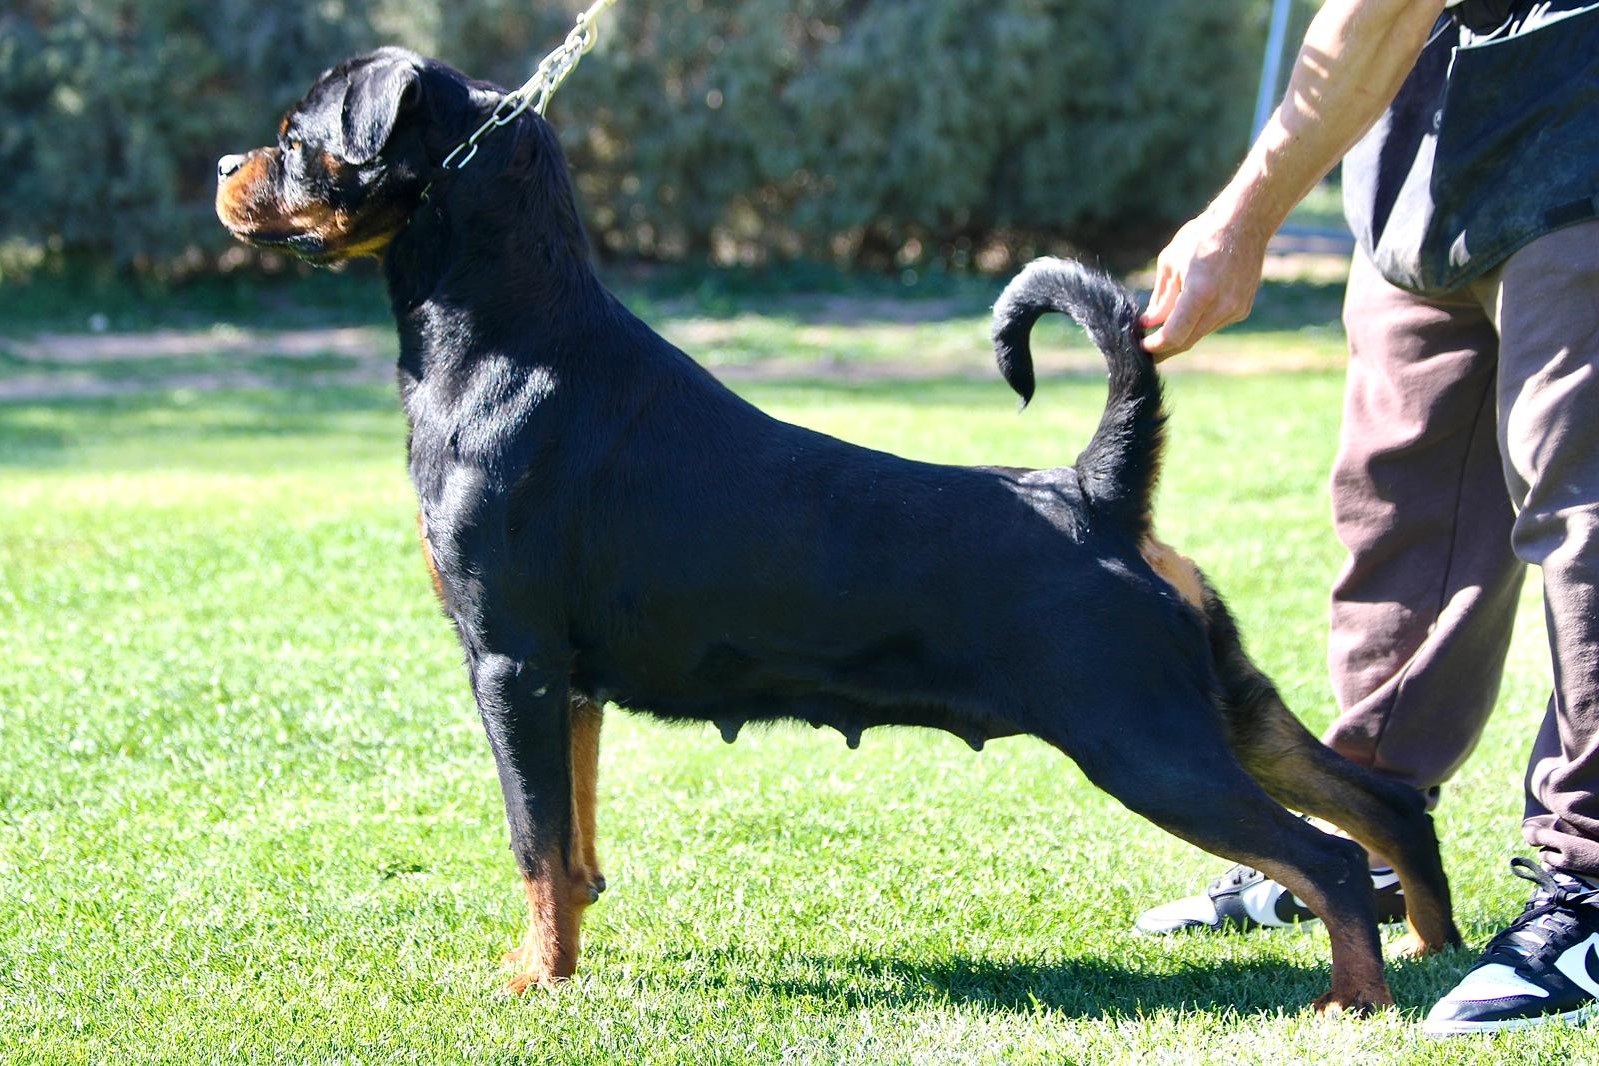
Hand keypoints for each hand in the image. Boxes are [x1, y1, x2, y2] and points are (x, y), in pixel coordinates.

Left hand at [1140, 212, 1270, 358]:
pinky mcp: (1242, 309)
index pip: (1174, 335)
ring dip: (1182, 334)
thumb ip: (1160, 299)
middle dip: (1165, 349)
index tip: (1142, 344)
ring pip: (1200, 333)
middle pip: (1187, 341)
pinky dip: (1198, 323)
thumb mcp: (1171, 263)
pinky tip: (1190, 311)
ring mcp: (1235, 309)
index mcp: (1200, 292)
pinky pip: (1214, 324)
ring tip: (1163, 329)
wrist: (1244, 224)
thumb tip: (1149, 322)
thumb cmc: (1202, 238)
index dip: (1155, 345)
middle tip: (1148, 352)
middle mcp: (1222, 305)